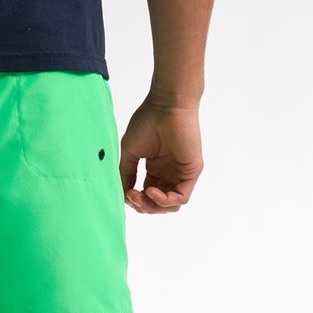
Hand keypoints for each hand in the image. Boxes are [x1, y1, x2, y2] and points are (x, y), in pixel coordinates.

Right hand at [119, 93, 202, 213]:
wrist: (166, 105)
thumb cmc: (147, 122)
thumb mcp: (129, 153)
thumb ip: (125, 175)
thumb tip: (122, 196)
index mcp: (156, 169)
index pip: (147, 196)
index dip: (135, 201)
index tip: (125, 193)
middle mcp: (169, 173)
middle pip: (158, 204)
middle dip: (143, 206)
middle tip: (132, 197)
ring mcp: (181, 173)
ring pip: (170, 205)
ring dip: (153, 206)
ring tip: (141, 195)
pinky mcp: (191, 172)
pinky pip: (181, 198)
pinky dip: (164, 201)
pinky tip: (152, 191)